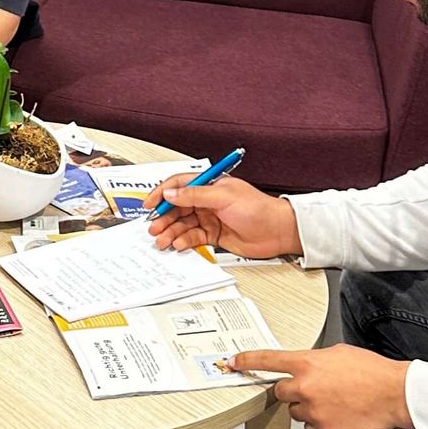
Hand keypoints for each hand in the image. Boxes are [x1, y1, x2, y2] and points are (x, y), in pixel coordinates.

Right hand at [148, 175, 299, 259]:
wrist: (277, 231)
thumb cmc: (258, 208)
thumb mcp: (224, 197)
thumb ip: (195, 195)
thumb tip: (171, 193)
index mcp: (209, 185)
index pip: (178, 185)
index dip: (162, 193)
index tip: (150, 204)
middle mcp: (207, 201)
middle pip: (176, 207)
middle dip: (163, 217)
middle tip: (154, 226)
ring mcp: (209, 218)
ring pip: (182, 224)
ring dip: (171, 231)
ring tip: (163, 239)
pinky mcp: (213, 235)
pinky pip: (192, 237)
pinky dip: (184, 241)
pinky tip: (179, 244)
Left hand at [220, 345, 412, 428]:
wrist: (395, 395)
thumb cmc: (372, 372)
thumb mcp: (339, 354)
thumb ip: (314, 360)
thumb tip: (303, 367)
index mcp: (308, 363)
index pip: (268, 360)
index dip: (247, 361)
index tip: (233, 363)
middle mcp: (305, 387)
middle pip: (280, 392)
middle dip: (292, 391)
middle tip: (315, 390)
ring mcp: (313, 411)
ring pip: (297, 412)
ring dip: (309, 408)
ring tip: (336, 403)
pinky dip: (320, 425)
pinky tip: (339, 416)